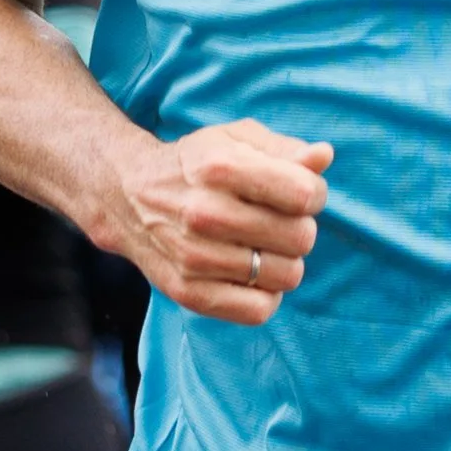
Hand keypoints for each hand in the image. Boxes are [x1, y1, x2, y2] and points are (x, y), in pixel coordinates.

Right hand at [109, 118, 332, 323]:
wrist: (127, 196)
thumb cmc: (197, 165)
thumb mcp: (237, 140)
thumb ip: (285, 149)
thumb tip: (323, 157)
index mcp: (219, 166)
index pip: (305, 195)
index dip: (313, 194)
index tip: (298, 193)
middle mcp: (204, 213)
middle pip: (301, 238)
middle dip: (300, 228)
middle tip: (278, 221)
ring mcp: (194, 257)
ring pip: (287, 276)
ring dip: (284, 262)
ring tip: (262, 246)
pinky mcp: (188, 293)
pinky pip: (259, 311)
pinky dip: (266, 295)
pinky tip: (252, 273)